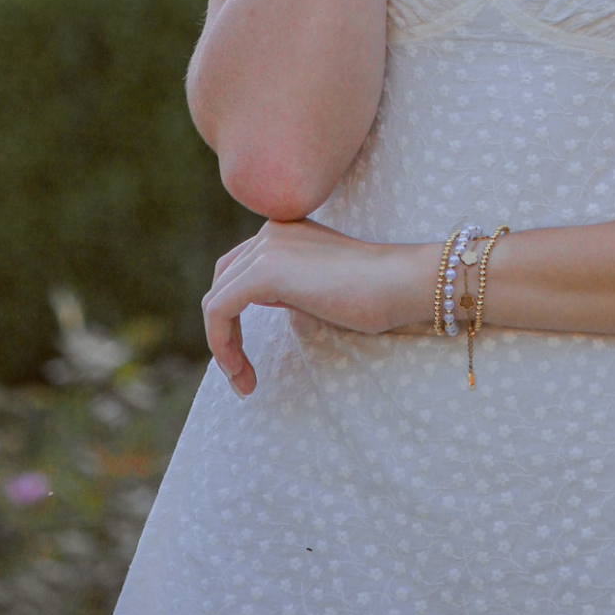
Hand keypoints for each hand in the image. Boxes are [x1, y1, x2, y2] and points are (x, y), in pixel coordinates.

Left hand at [202, 219, 428, 396]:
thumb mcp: (318, 287)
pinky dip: (222, 345)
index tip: (248, 360)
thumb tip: (255, 301)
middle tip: (242, 376)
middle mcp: (271, 231)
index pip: (238, 271)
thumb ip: (286, 287)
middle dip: (224, 333)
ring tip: (243, 383)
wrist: (398, 283)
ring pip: (216, 301)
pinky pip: (219, 310)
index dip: (234, 318)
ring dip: (223, 347)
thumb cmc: (373, 294)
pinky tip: (241, 373)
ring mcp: (266, 246)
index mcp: (284, 231)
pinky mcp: (264, 270)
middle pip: (222, 284)